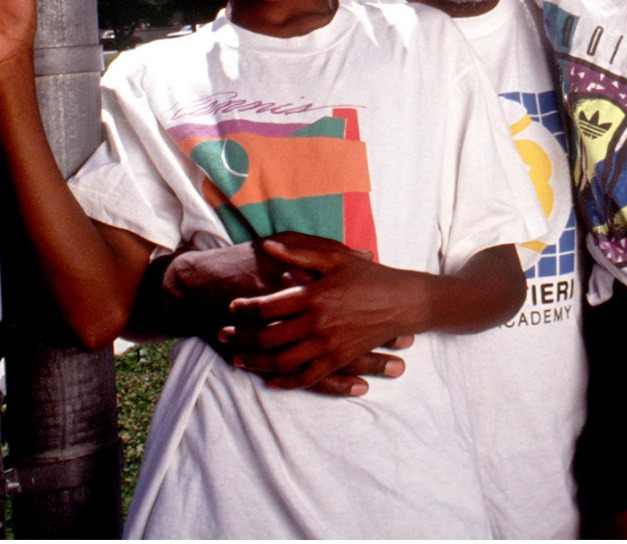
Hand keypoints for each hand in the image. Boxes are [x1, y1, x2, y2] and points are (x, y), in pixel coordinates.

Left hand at [222, 232, 424, 390]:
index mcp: (315, 296)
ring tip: (238, 359)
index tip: (232, 307)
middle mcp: (318, 324)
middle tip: (224, 335)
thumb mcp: (336, 258)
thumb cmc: (369, 275)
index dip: (246, 308)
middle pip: (269, 338)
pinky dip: (285, 381)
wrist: (402, 302)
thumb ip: (299, 251)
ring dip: (256, 362)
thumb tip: (267, 246)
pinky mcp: (338, 360)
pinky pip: (306, 377)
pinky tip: (271, 380)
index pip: (270, 306)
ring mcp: (328, 346)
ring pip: (282, 361)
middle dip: (242, 338)